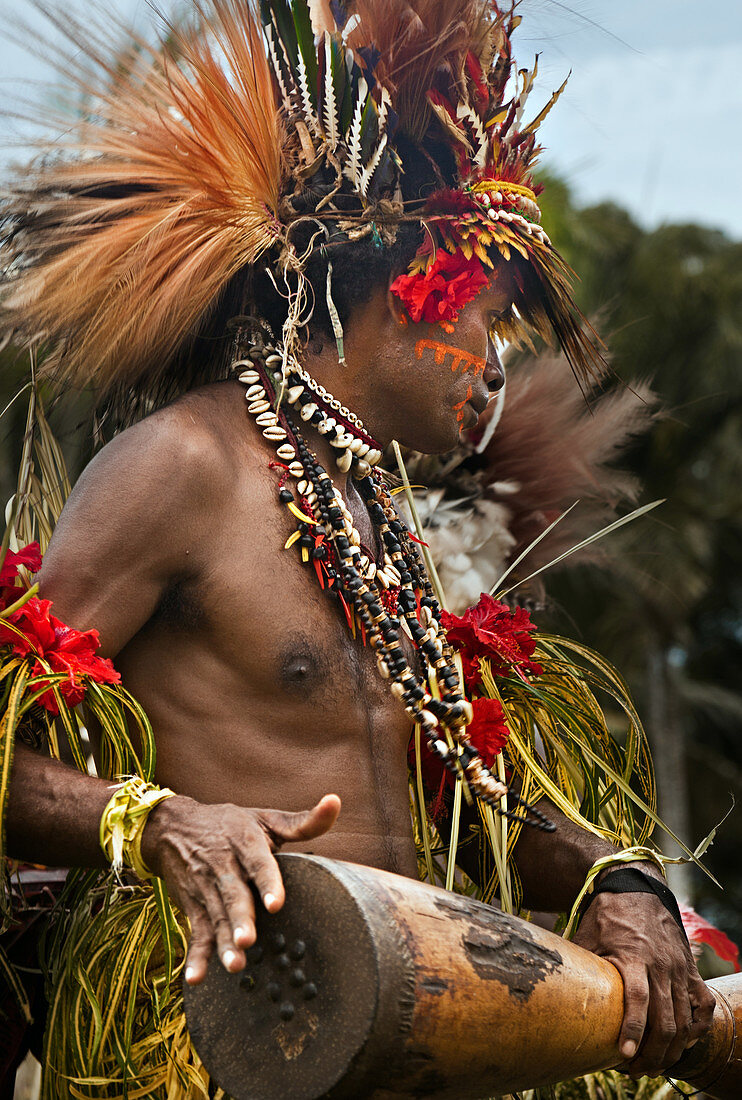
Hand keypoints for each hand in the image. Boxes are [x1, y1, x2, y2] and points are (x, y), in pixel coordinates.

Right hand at [140, 792, 340, 985]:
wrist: (172, 827)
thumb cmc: (231, 825)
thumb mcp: (265, 817)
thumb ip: (303, 821)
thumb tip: (336, 801)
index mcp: (245, 841)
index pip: (257, 862)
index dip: (267, 882)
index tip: (275, 904)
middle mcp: (223, 865)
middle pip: (233, 894)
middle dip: (240, 919)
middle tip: (248, 941)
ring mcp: (206, 887)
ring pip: (216, 916)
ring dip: (223, 943)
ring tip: (235, 964)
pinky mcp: (193, 905)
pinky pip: (196, 932)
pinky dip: (195, 956)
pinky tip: (197, 978)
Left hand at [573, 875, 714, 1077]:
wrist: (637, 888)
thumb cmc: (607, 914)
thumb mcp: (587, 935)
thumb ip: (580, 964)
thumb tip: (555, 989)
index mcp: (633, 956)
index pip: (638, 999)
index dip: (633, 1029)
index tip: (625, 1054)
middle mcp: (661, 966)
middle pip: (665, 1020)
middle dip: (652, 1054)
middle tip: (635, 1071)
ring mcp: (679, 969)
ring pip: (684, 1021)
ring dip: (671, 1050)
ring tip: (652, 1066)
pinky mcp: (690, 970)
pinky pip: (703, 1005)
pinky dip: (697, 1029)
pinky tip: (681, 1043)